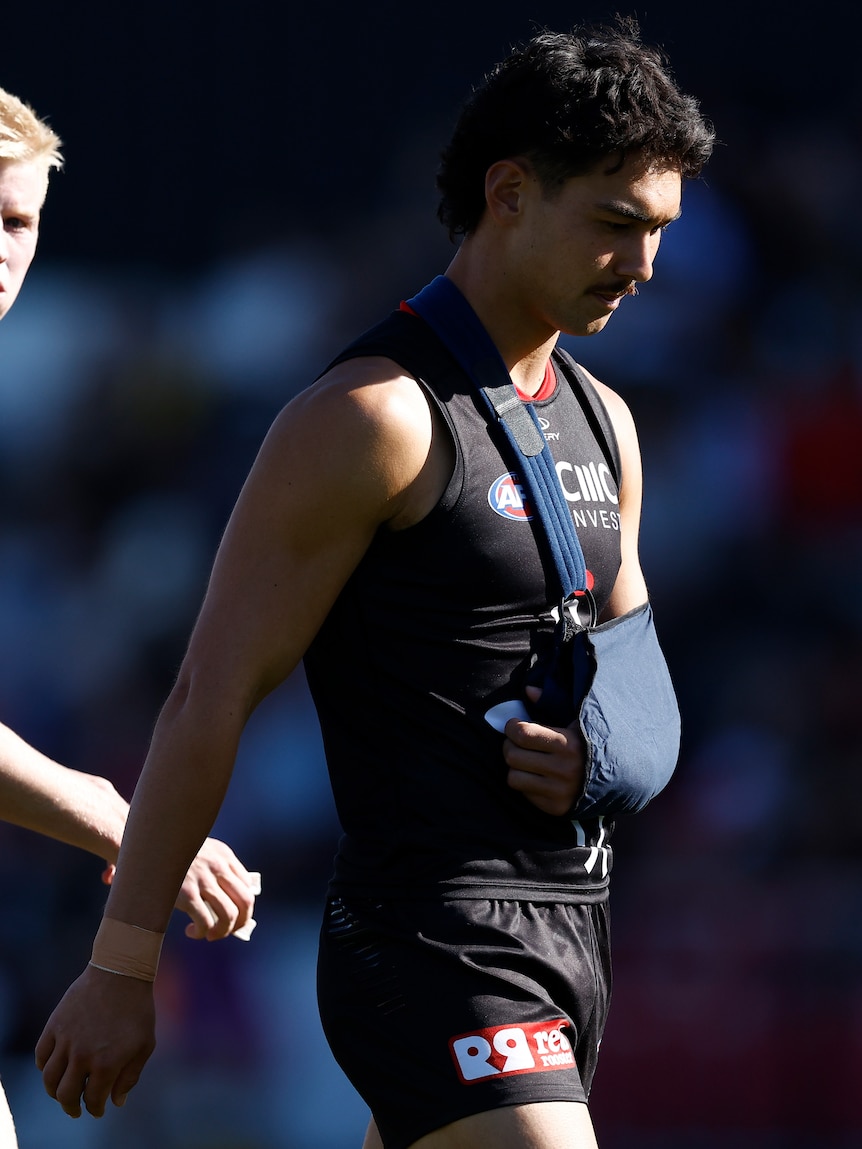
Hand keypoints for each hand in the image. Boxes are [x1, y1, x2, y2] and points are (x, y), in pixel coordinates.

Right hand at [35, 964, 155, 1118]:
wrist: (120, 972)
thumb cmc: (137, 1009)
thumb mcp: (144, 1044)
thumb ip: (130, 1076)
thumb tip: (117, 1102)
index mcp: (106, 1063)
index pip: (93, 1099)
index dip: (95, 1109)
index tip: (97, 1110)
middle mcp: (82, 1055)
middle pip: (66, 1095)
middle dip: (71, 1107)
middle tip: (75, 1109)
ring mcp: (65, 1040)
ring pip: (49, 1079)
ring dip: (54, 1092)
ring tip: (63, 1093)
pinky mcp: (54, 1025)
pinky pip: (41, 1055)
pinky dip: (44, 1067)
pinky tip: (54, 1069)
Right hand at [101, 838, 258, 940]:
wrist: (141, 844)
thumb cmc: (166, 851)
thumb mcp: (196, 851)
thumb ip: (211, 868)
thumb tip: (223, 898)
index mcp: (223, 854)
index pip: (248, 884)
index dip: (244, 906)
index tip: (234, 917)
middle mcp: (217, 866)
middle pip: (246, 901)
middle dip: (240, 923)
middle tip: (226, 931)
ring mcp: (203, 880)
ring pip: (230, 915)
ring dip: (222, 932)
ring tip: (210, 935)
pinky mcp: (186, 894)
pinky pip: (206, 923)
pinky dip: (203, 933)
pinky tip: (192, 932)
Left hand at [503, 686, 585, 815]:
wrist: (618, 779)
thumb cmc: (590, 743)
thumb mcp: (578, 720)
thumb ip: (553, 702)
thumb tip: (528, 690)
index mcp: (568, 744)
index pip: (523, 734)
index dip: (512, 727)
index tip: (514, 725)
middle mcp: (563, 769)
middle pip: (512, 755)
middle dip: (510, 745)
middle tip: (517, 742)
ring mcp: (559, 791)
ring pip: (513, 777)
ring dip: (515, 767)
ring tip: (525, 760)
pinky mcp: (555, 808)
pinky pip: (523, 794)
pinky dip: (525, 783)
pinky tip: (537, 776)